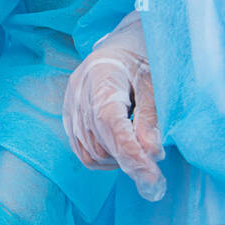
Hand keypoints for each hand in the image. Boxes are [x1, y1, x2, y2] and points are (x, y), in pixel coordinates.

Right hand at [62, 11, 166, 200]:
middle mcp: (78, 90)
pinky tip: (122, 152)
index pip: (109, 120)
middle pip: (98, 139)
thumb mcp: (155, 82)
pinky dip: (103, 158)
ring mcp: (70, 103)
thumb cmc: (143, 59)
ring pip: (89, 149)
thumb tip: (151, 153)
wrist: (124, 46)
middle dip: (128, 161)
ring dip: (116, 159)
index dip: (129, 151)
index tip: (151, 175)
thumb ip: (151, 117)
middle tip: (155, 178)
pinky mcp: (69, 116)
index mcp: (101, 73)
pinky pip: (81, 149)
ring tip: (140, 154)